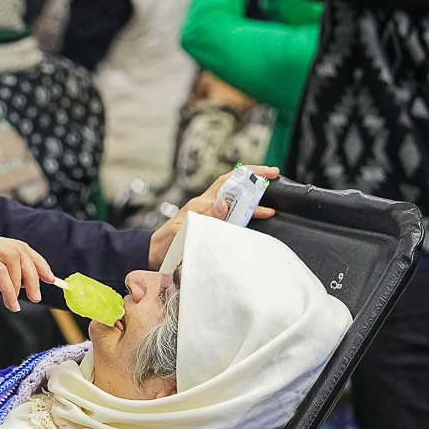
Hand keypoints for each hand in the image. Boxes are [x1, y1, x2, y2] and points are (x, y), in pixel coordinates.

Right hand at [0, 225, 54, 311]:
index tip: (48, 278)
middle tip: (39, 295)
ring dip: (21, 283)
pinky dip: (8, 288)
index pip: (17, 246)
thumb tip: (25, 282)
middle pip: (20, 249)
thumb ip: (0, 277)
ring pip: (13, 258)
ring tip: (18, 303)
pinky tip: (9, 302)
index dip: (36, 261)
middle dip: (34, 273)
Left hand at [148, 165, 278, 268]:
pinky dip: (244, 220)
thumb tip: (223, 203)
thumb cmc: (165, 243)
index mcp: (201, 203)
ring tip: (270, 209)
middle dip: (254, 183)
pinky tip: (253, 225)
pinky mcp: (209, 227)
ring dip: (252, 205)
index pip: (228, 181)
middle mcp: (206, 206)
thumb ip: (203, 216)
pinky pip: (231, 220)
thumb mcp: (183, 229)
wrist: (154, 255)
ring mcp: (208, 216)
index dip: (248, 174)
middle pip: (234, 189)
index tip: (268, 172)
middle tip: (275, 179)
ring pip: (235, 205)